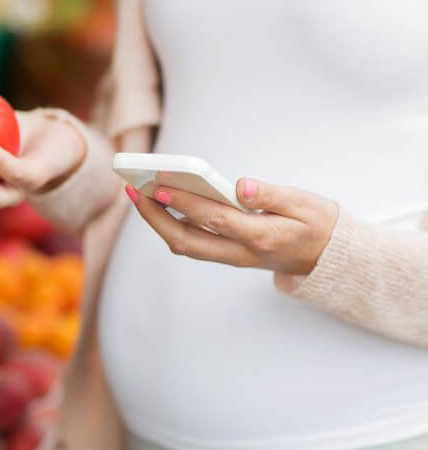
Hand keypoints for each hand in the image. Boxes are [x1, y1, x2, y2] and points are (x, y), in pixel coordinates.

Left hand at [126, 178, 339, 274]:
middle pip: (187, 240)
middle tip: (135, 189)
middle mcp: (241, 252)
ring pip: (185, 245)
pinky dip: (171, 224)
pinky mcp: (227, 255)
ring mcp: (232, 257)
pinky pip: (193, 243)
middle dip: (156, 216)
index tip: (160, 184)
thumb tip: (241, 186)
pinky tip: (161, 203)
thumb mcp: (305, 203)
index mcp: (262, 236)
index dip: (185, 202)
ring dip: (158, 222)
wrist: (328, 258)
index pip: (215, 219)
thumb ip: (271, 194)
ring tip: (140, 194)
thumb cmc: (317, 224)